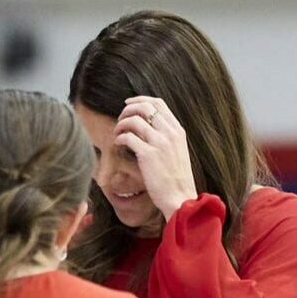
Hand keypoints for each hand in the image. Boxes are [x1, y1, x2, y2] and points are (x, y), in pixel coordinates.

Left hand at [114, 96, 198, 219]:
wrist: (179, 197)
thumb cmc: (175, 179)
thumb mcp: (177, 151)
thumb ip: (167, 137)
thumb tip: (148, 127)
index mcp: (177, 131)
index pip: (159, 103)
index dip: (140, 100)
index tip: (128, 104)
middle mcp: (170, 133)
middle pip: (145, 107)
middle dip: (128, 110)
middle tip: (120, 119)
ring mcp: (160, 143)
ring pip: (134, 119)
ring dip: (121, 124)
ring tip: (117, 133)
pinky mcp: (148, 155)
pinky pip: (128, 137)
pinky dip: (119, 138)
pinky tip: (117, 144)